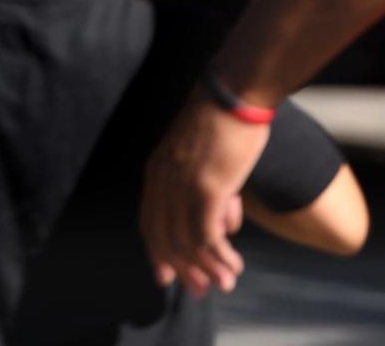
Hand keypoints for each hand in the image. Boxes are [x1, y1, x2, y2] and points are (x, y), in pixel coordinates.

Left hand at [140, 92, 268, 297]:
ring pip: (187, 242)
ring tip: (226, 281)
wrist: (234, 94)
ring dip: (208, 268)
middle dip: (182, 269)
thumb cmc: (224, 122)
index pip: (149, 220)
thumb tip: (225, 223)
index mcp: (157, 169)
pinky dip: (220, 257)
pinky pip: (208, 236)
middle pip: (164, 237)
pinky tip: (233, 264)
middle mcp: (164, 179)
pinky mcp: (208, 188)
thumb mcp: (200, 155)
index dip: (157, 251)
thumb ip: (204, 187)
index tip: (165, 276)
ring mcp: (184, 184)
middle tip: (201, 290)